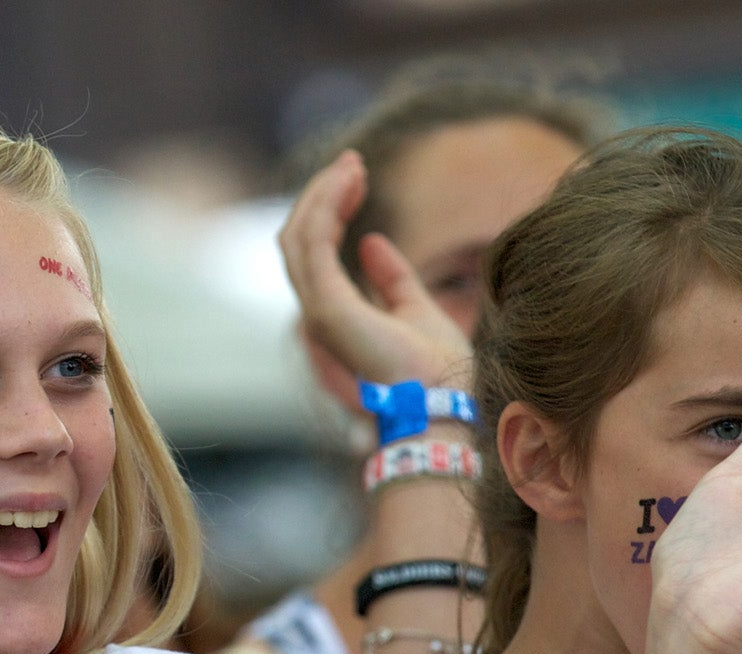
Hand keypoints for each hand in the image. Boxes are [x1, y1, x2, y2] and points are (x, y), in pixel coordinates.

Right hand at [278, 150, 471, 390]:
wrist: (442, 402)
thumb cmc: (436, 370)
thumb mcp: (418, 309)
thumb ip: (393, 278)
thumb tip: (372, 243)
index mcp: (335, 315)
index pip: (314, 251)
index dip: (329, 209)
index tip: (357, 177)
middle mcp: (318, 313)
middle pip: (299, 238)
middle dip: (322, 194)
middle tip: (353, 162)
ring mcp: (319, 311)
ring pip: (299, 235)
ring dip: (323, 194)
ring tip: (352, 165)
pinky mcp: (328, 308)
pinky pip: (314, 243)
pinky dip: (327, 207)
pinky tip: (349, 184)